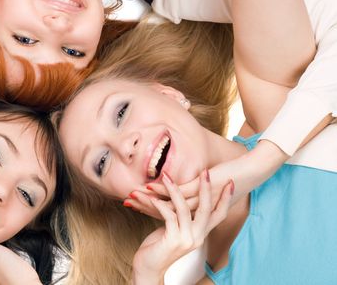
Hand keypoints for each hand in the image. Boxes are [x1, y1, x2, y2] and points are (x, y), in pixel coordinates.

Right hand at [127, 140, 285, 217]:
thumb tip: (186, 184)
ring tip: (135, 194)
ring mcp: (201, 201)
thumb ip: (199, 189)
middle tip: (130, 202)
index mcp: (202, 212)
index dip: (154, 210)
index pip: (173, 214)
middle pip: (168, 212)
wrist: (254, 170)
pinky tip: (150, 187)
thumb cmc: (236, 176)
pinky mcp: (202, 190)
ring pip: (170, 205)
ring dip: (151, 199)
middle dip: (147, 206)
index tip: (138, 206)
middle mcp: (200, 211)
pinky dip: (163, 190)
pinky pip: (178, 193)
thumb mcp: (215, 185)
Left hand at [131, 171, 232, 283]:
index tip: (232, 183)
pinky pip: (169, 216)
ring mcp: (186, 239)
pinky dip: (160, 205)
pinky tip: (153, 198)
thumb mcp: (175, 228)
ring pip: (185, 209)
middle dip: (207, 188)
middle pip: (207, 209)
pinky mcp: (173, 240)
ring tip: (167, 177)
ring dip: (174, 190)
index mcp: (200, 233)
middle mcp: (197, 236)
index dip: (226, 199)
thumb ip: (182, 216)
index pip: (219, 214)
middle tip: (207, 172)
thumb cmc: (159, 246)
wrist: (149, 267)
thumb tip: (183, 198)